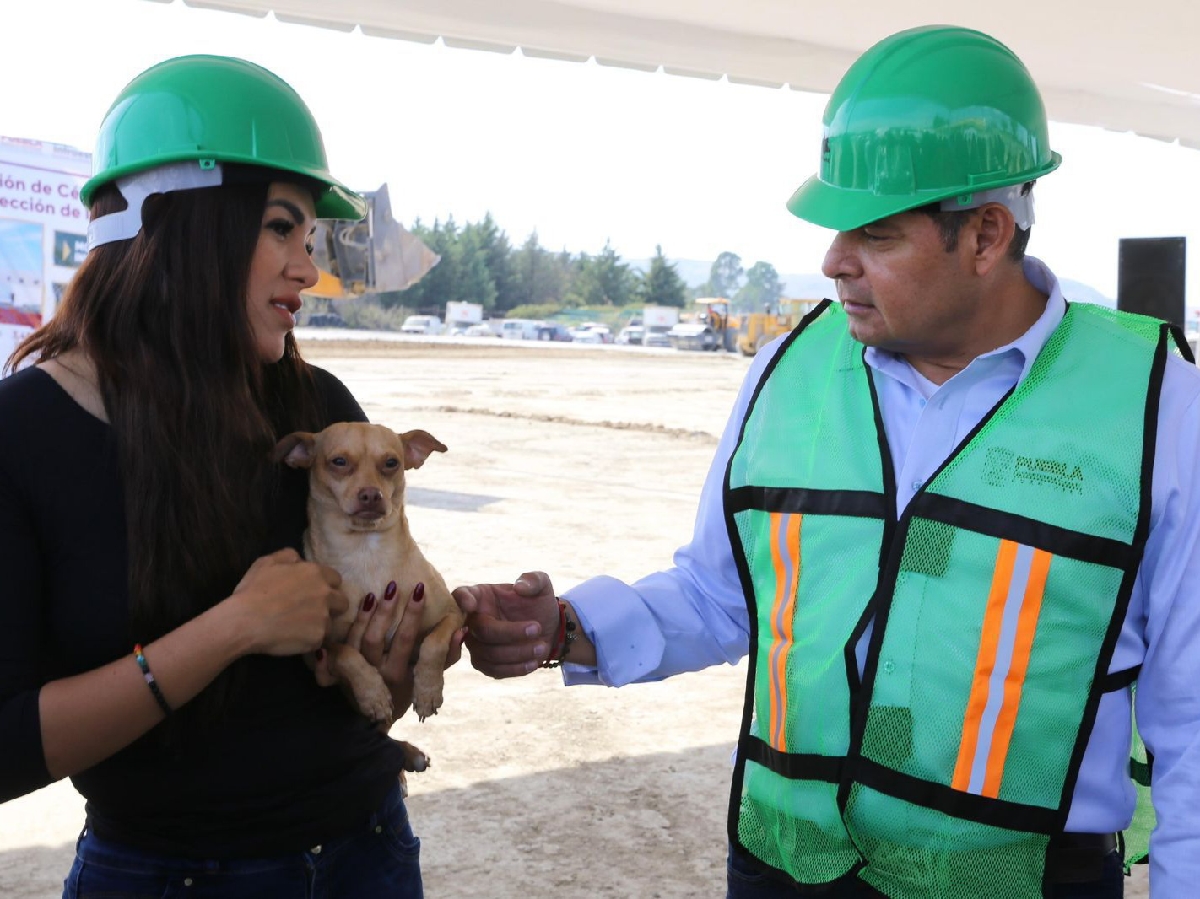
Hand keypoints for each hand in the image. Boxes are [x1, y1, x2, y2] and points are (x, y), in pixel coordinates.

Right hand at [229, 548, 347, 656]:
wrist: (244, 621)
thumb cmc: (253, 590)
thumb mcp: (266, 562)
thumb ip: (288, 556)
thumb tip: (299, 559)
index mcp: (315, 573)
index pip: (336, 579)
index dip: (326, 586)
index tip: (314, 593)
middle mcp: (325, 594)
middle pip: (342, 602)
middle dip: (331, 606)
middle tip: (312, 611)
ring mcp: (323, 617)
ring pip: (332, 623)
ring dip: (320, 624)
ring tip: (300, 628)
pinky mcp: (318, 638)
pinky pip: (320, 640)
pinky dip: (310, 640)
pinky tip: (294, 639)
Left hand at [321, 581, 466, 720]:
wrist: (369, 720)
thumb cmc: (404, 692)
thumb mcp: (428, 679)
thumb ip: (446, 656)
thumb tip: (460, 631)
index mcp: (400, 675)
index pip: (406, 640)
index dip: (413, 615)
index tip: (419, 591)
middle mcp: (377, 673)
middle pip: (378, 638)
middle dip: (388, 610)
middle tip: (395, 586)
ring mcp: (356, 671)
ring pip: (360, 639)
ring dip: (368, 615)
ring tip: (377, 593)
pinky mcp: (340, 670)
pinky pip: (342, 645)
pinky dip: (349, 626)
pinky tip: (358, 605)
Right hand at [453, 571, 559, 677]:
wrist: (547, 628)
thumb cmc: (538, 603)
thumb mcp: (542, 586)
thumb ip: (534, 580)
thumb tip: (519, 587)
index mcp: (480, 596)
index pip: (461, 595)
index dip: (461, 600)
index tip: (471, 604)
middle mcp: (472, 620)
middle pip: (480, 630)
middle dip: (510, 632)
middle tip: (537, 628)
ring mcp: (476, 643)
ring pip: (488, 654)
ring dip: (517, 653)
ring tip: (541, 647)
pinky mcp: (485, 663)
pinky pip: (493, 670)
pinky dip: (515, 668)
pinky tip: (533, 662)